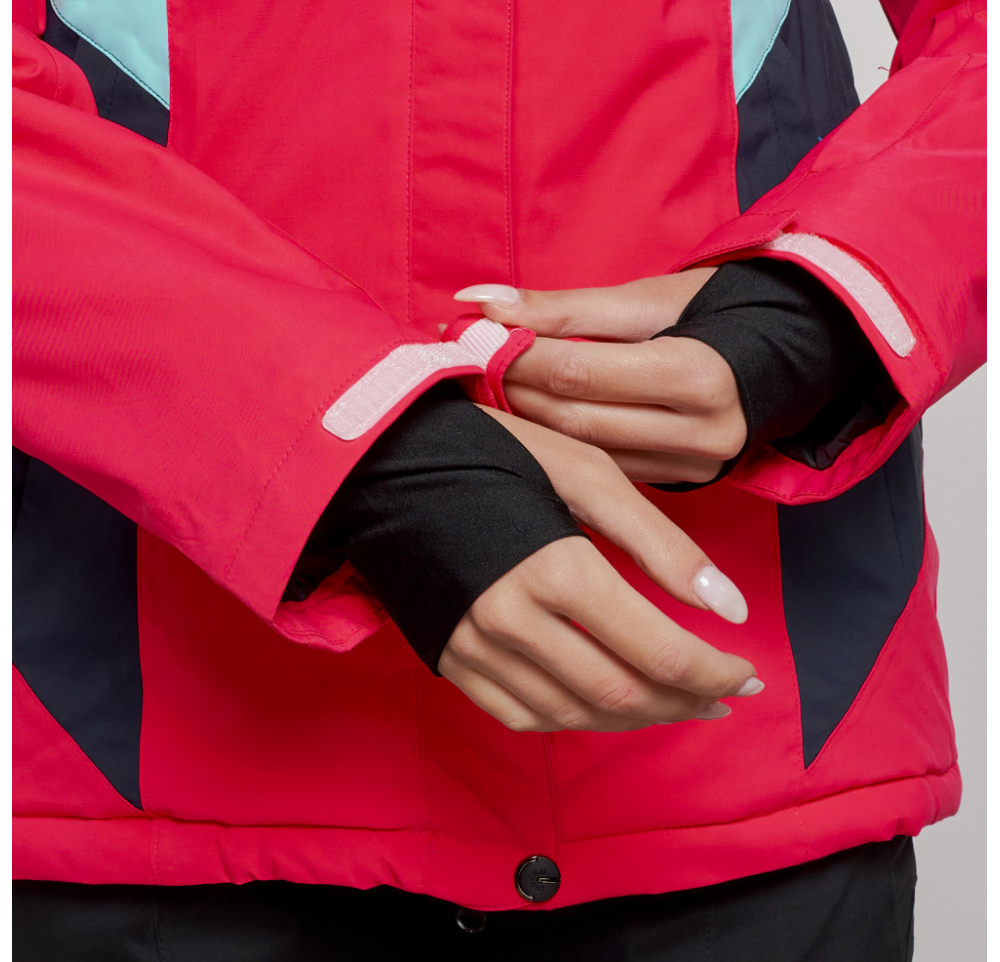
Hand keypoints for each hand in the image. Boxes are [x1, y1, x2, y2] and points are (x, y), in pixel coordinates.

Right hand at [438, 408, 761, 731]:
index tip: (748, 672)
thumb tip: (730, 607)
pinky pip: (521, 715)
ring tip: (675, 699)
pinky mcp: (448, 657)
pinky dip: (574, 718)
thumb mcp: (590, 472)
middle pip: (621, 693)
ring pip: (574, 714)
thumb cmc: (499, 449)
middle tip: (722, 691)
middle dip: (685, 700)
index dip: (714, 671)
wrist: (388, 458)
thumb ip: (662, 544)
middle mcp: (511, 619)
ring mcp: (473, 646)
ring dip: (636, 716)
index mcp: (556, 568)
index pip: (659, 651)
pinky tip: (605, 700)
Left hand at [454, 274, 746, 483]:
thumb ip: (561, 307)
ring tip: (480, 390)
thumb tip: (479, 300)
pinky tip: (522, 425)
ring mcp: (692, 467)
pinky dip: (559, 446)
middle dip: (510, 390)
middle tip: (460, 361)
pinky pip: (604, 471)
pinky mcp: (681, 484)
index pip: (578, 372)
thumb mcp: (643, 299)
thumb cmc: (715, 310)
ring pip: (583, 453)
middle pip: (575, 419)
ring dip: (526, 422)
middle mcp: (699, 432)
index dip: (515, 354)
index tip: (468, 333)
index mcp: (696, 374)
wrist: (791, 353)